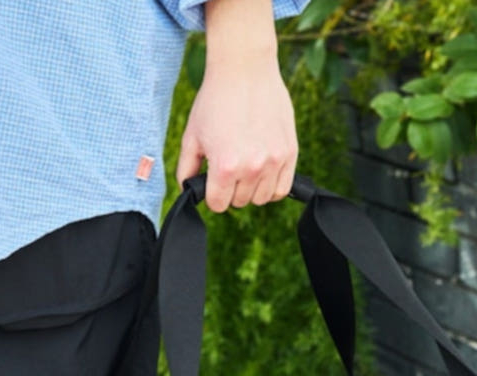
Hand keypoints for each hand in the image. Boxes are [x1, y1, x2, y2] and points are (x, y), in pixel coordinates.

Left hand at [175, 0, 297, 211]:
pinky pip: (282, 189)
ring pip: (261, 199)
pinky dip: (272, 187)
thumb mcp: (191, 136)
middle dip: (231, 189)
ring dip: (251, 189)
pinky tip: (263, 172)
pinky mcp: (290, 152)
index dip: (212, 194)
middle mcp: (252, 168)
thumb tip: (189, 191)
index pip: (218, 205)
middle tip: (229, 164)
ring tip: (246, 166)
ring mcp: (273, 161)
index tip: (212, 180)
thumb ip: (186, 170)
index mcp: (225, 167)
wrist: (244, 69)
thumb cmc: (215, 101)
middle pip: (239, 202)